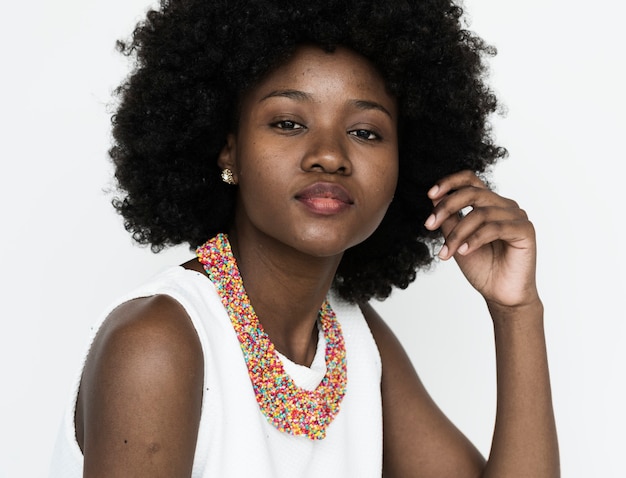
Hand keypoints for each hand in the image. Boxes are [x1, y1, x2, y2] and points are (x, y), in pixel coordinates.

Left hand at [424, 171, 538, 308]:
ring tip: (446, 252)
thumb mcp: (457, 239)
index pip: (470, 179)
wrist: (500, 294)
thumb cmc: (481, 267)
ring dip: (457, 234)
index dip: (449, 182)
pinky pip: (495, 228)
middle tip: (429, 225)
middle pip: (472, 193)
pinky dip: (475, 239)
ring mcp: (516, 216)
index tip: (430, 194)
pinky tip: (463, 251)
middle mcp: (504, 205)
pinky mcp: (525, 230)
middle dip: (446, 207)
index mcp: (488, 204)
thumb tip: (434, 196)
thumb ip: (449, 218)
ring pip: (480, 214)